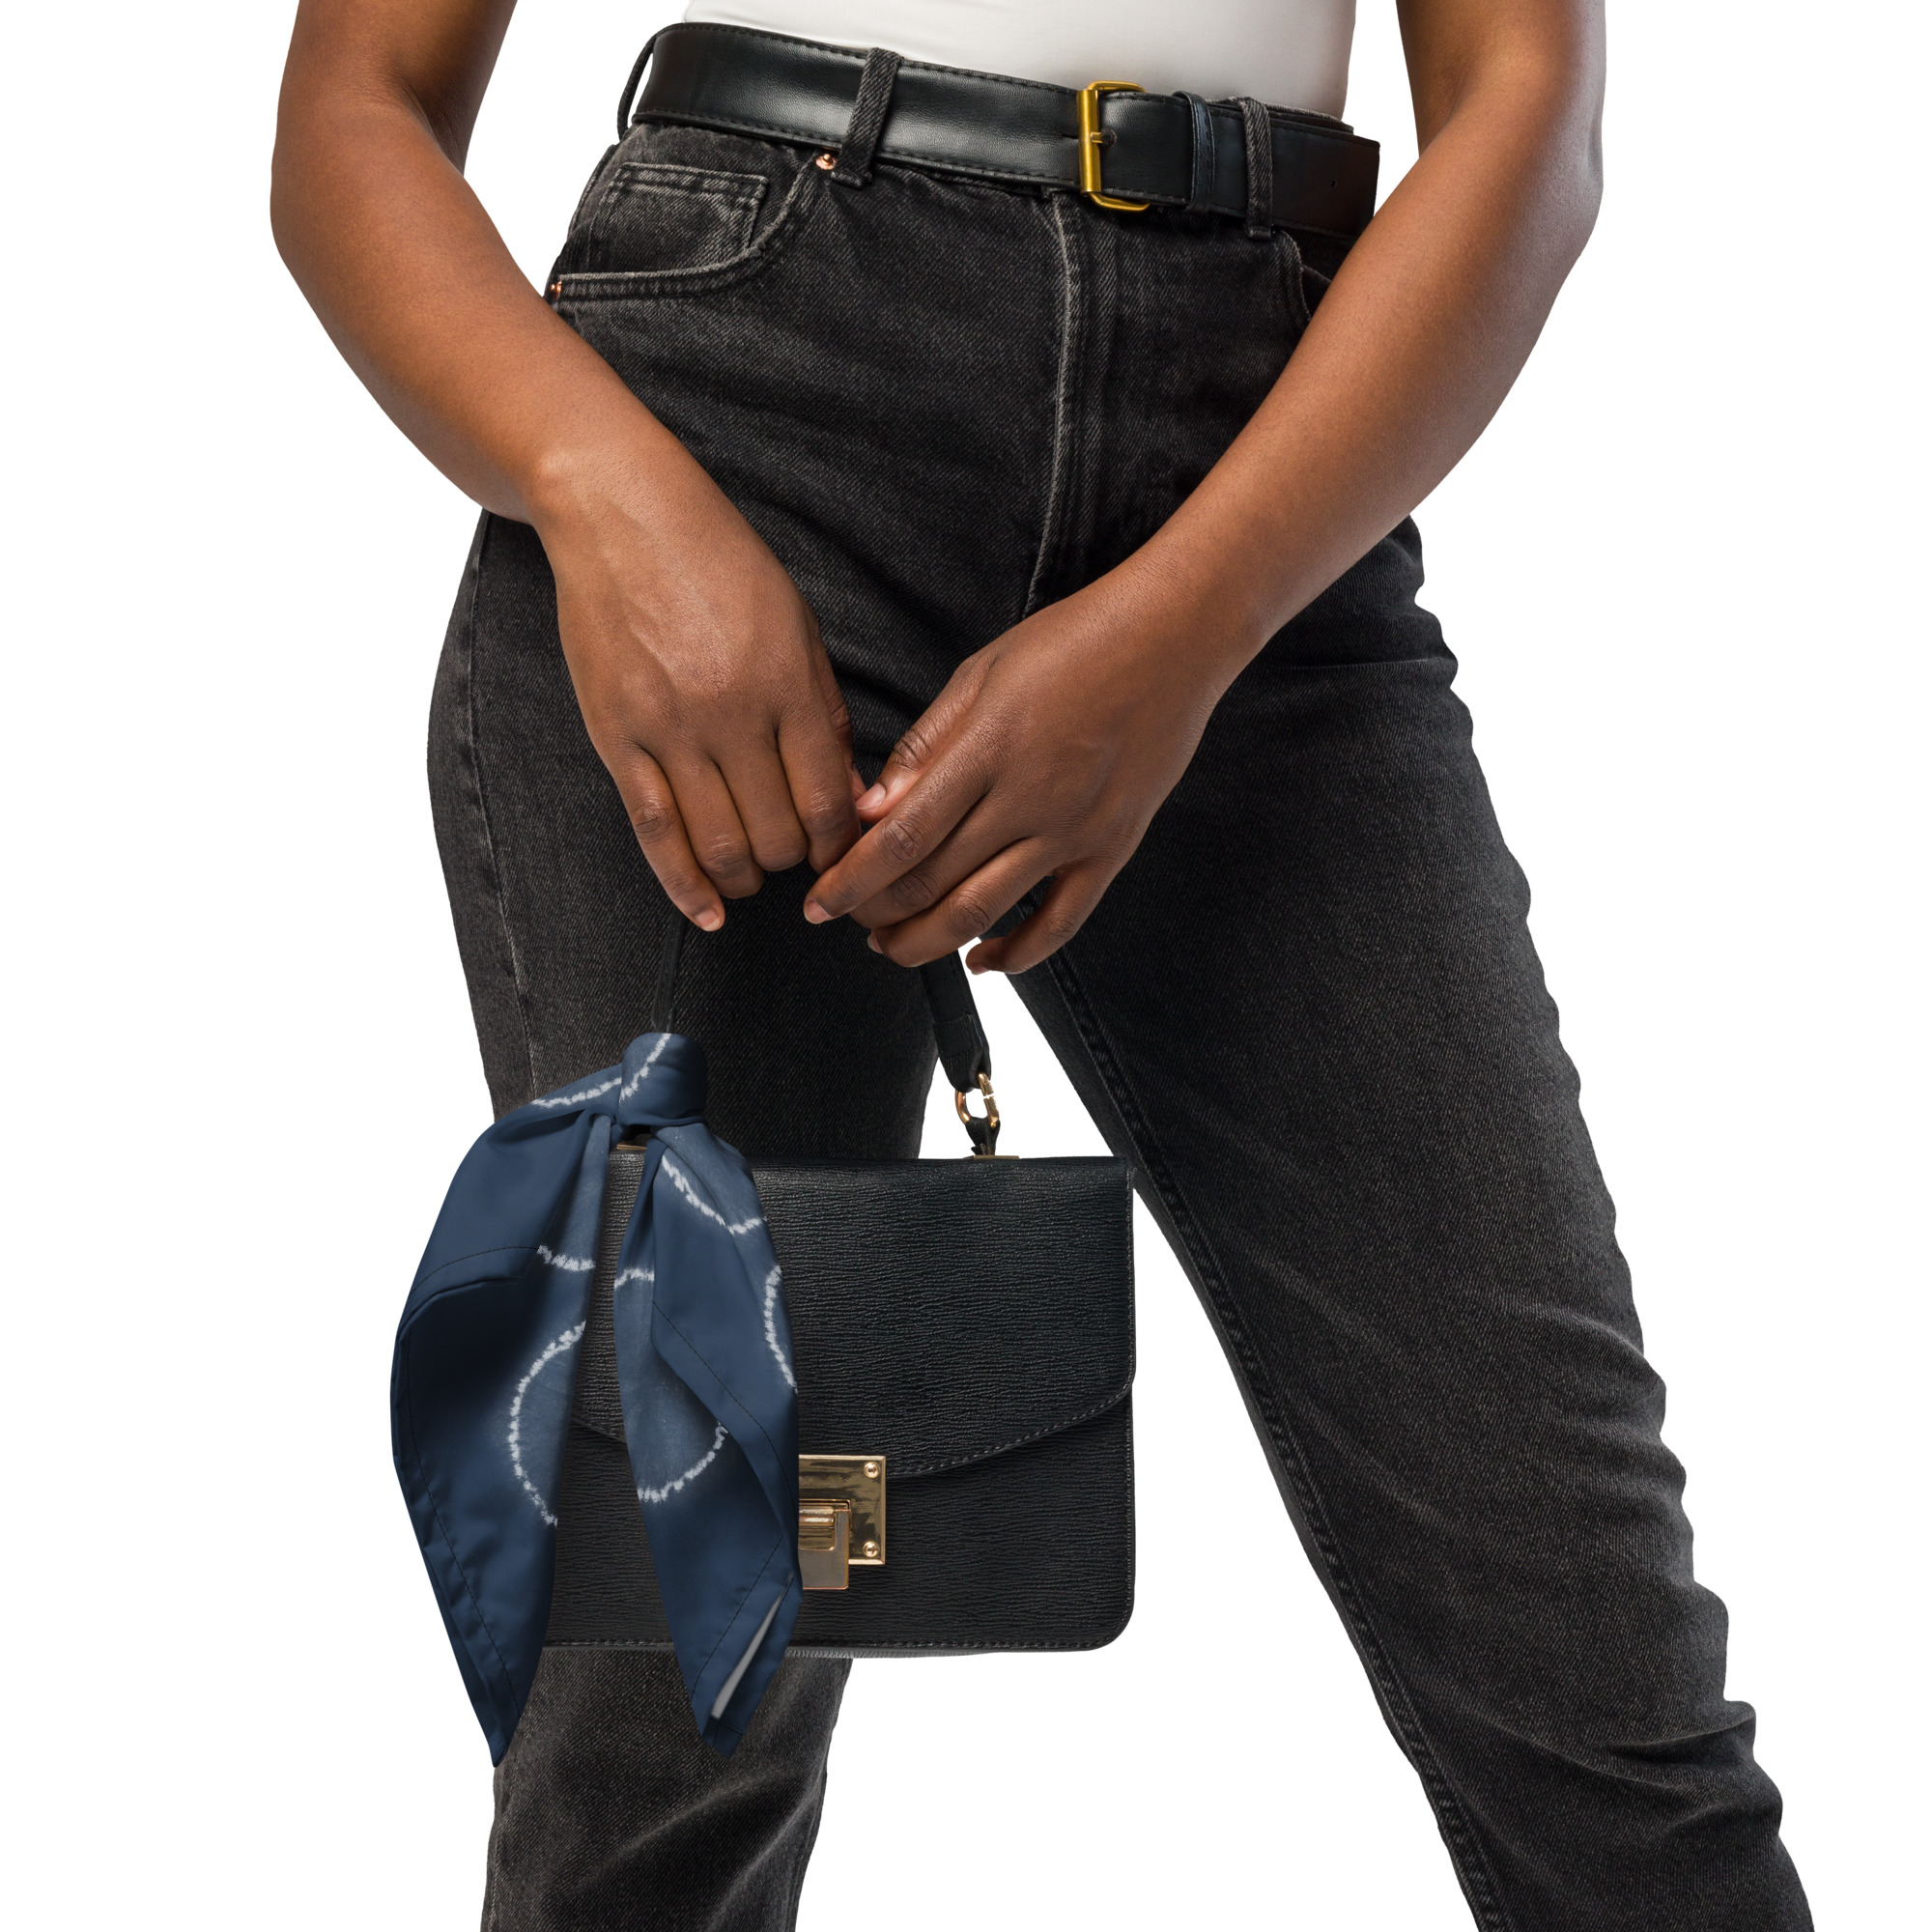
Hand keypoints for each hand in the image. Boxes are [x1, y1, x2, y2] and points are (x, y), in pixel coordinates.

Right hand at [536, 452, 862, 928]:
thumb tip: (851, 796)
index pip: (828, 799)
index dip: (842, 847)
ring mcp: (670, 729)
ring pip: (720, 845)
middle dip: (796, 865)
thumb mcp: (796, 626)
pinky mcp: (617, 736)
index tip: (844, 859)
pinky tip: (706, 913)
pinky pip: (654, 831)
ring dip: (746, 879)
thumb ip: (822, 712)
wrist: (621, 515)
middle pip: (778, 834)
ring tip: (753, 878)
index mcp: (788, 684)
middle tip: (797, 863)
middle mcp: (732, 713)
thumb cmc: (720, 564)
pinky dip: (684, 885)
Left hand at [802, 574, 1236, 971]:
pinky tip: (981, 961)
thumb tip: (872, 810)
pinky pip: (1060, 922)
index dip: (851, 881)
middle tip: (847, 918)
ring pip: (984, 912)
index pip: (901, 837)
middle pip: (932, 883)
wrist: (1175, 638)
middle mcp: (1029, 798)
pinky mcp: (1112, 848)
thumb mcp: (982, 674)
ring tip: (892, 947)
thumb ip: (925, 746)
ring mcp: (1074, 830)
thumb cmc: (1073, 642)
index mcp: (987, 747)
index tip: (818, 902)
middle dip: (877, 914)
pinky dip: (1017, 955)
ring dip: (926, 942)